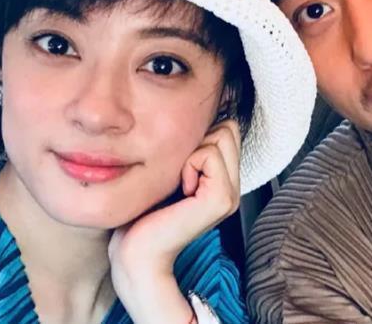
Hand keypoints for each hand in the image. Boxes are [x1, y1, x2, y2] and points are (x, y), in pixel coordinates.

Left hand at [108, 119, 240, 323]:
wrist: (137, 252)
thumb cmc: (144, 211)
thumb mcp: (172, 172)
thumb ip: (190, 151)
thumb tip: (195, 119)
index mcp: (224, 181)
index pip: (228, 129)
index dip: (200, 136)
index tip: (179, 167)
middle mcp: (234, 187)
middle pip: (228, 128)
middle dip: (198, 141)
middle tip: (180, 175)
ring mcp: (231, 194)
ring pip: (221, 136)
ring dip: (192, 153)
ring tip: (180, 183)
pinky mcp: (221, 199)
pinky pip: (209, 154)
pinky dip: (188, 165)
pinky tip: (181, 191)